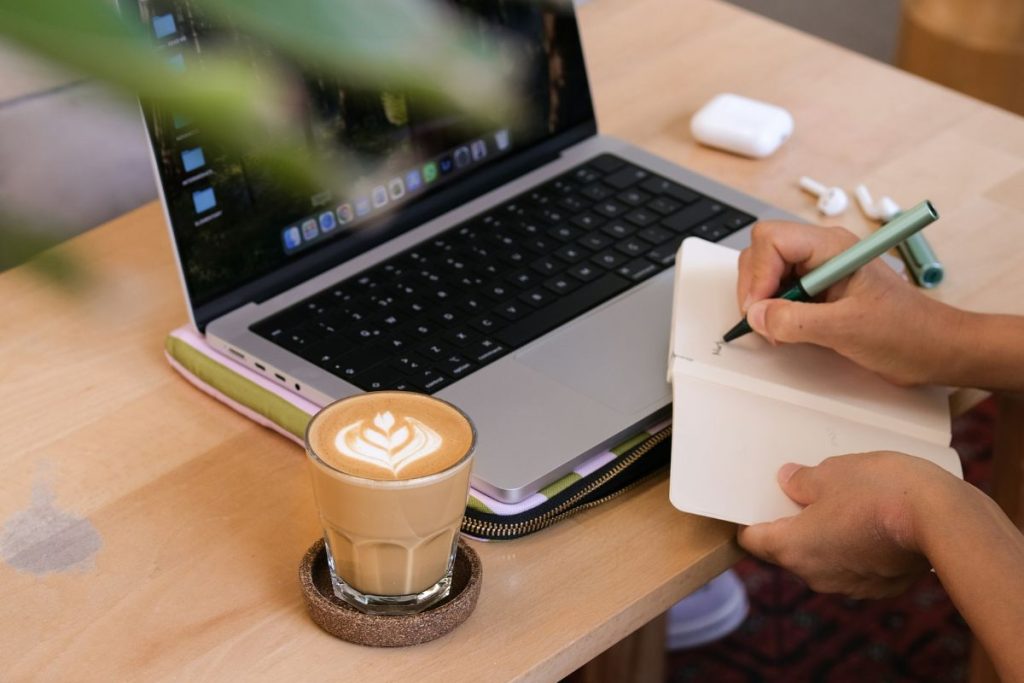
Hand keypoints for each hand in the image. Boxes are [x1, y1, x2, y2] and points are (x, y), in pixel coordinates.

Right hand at [736, 222, 965, 385]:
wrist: (934, 349)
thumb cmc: (907, 331)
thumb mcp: (847, 328)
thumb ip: (796, 320)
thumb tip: (756, 316)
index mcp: (832, 247)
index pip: (772, 239)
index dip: (758, 273)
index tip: (759, 307)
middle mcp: (822, 253)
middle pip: (763, 251)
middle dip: (755, 286)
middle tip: (763, 319)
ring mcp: (819, 271)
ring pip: (767, 271)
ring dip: (762, 300)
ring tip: (777, 328)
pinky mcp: (817, 292)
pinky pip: (779, 291)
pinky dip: (772, 311)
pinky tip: (785, 330)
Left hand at [736, 452, 961, 598]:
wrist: (943, 519)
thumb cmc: (879, 491)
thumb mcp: (830, 472)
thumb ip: (801, 480)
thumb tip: (788, 481)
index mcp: (792, 549)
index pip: (753, 540)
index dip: (751, 518)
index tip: (756, 501)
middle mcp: (815, 575)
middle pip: (787, 550)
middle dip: (791, 522)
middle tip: (801, 491)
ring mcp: (849, 585)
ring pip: (822, 558)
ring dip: (825, 534)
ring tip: (840, 500)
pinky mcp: (880, 586)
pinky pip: (854, 564)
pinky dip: (854, 545)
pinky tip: (868, 519)